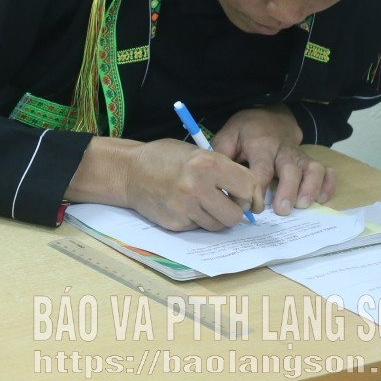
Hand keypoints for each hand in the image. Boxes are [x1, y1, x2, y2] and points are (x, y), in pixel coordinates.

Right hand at [121, 138, 265, 230]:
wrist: (128, 171)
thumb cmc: (164, 157)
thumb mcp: (197, 153)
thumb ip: (225, 170)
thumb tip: (251, 196)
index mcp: (207, 164)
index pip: (249, 187)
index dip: (252, 194)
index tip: (249, 198)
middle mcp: (197, 187)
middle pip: (235, 214)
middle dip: (234, 210)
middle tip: (226, 201)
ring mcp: (184, 208)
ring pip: (218, 225)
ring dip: (215, 216)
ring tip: (202, 202)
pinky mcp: (175, 223)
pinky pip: (198, 227)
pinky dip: (196, 219)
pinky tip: (184, 205)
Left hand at [211, 105, 333, 215]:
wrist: (269, 116)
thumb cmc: (245, 132)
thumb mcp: (228, 136)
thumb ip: (221, 156)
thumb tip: (215, 179)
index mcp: (260, 145)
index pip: (261, 168)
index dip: (259, 188)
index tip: (253, 206)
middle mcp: (282, 150)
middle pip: (290, 169)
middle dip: (288, 190)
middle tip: (282, 210)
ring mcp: (299, 155)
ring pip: (312, 169)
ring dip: (310, 188)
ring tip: (303, 205)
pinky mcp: (310, 159)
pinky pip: (326, 170)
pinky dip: (328, 184)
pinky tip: (323, 199)